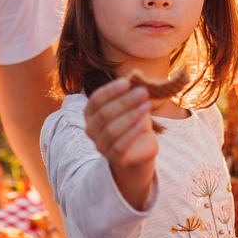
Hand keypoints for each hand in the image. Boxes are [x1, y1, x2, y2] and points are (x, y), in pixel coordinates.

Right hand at [84, 78, 156, 208]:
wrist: (140, 148)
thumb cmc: (133, 121)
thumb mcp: (132, 105)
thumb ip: (131, 93)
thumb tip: (138, 79)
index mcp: (91, 113)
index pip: (96, 100)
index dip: (111, 90)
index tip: (127, 82)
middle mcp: (91, 129)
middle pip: (105, 114)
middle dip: (125, 101)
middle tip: (143, 91)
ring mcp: (101, 145)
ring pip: (111, 130)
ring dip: (130, 116)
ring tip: (147, 105)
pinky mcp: (114, 158)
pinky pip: (120, 146)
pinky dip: (131, 133)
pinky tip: (142, 124)